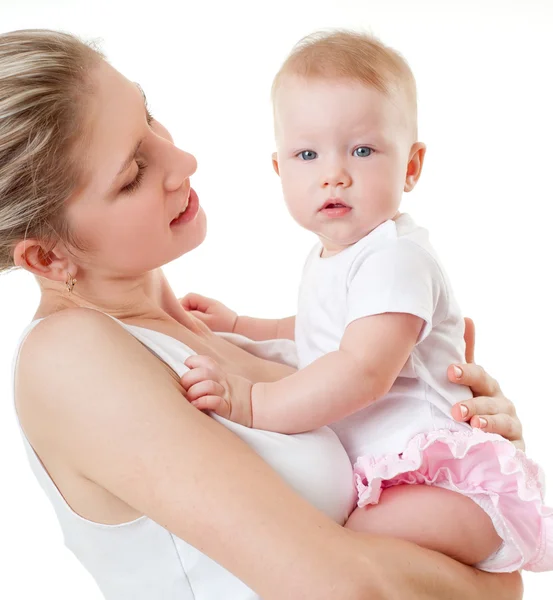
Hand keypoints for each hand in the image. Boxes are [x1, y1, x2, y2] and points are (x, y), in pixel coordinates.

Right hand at [180, 293, 237, 332]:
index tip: (182, 317)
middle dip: (184, 310)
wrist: (240, 329)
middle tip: (185, 322)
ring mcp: (208, 308)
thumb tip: (179, 313)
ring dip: (189, 315)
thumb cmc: (224, 326)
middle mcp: (207, 303)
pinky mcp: (210, 315)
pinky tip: (196, 326)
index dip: (181, 305)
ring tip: (191, 325)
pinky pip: (197, 314)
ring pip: (192, 308)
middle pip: (189, 302)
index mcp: (206, 301)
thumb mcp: (207, 322)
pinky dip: (194, 319)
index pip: (188, 297)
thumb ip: (192, 316)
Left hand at [180, 355, 253, 426]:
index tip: (186, 367)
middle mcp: (222, 382)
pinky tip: (196, 405)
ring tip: (190, 398)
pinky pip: (214, 401)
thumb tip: (190, 376)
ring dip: (194, 391)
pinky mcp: (228, 408)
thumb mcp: (227, 381)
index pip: (205, 361)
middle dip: (188, 378)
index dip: (193, 361)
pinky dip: (202, 402)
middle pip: (202, 373)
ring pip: (207, 385)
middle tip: (185, 387)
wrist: (259, 406)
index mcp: (221, 374)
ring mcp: (225, 395)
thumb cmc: (239, 396)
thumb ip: (212, 378)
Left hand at [449, 318, 524, 449]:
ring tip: (473, 425)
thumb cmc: (474, 406)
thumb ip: (466, 353)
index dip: (466, 372)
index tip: (450, 371)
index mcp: (486, 385)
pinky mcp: (515, 448)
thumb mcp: (467, 382)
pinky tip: (487, 444)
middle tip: (456, 409)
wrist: (488, 443)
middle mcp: (500, 402)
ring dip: (487, 422)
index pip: (478, 375)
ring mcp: (510, 425)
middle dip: (474, 403)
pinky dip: (500, 444)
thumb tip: (467, 318)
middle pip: (490, 399)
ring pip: (502, 422)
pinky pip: (510, 446)